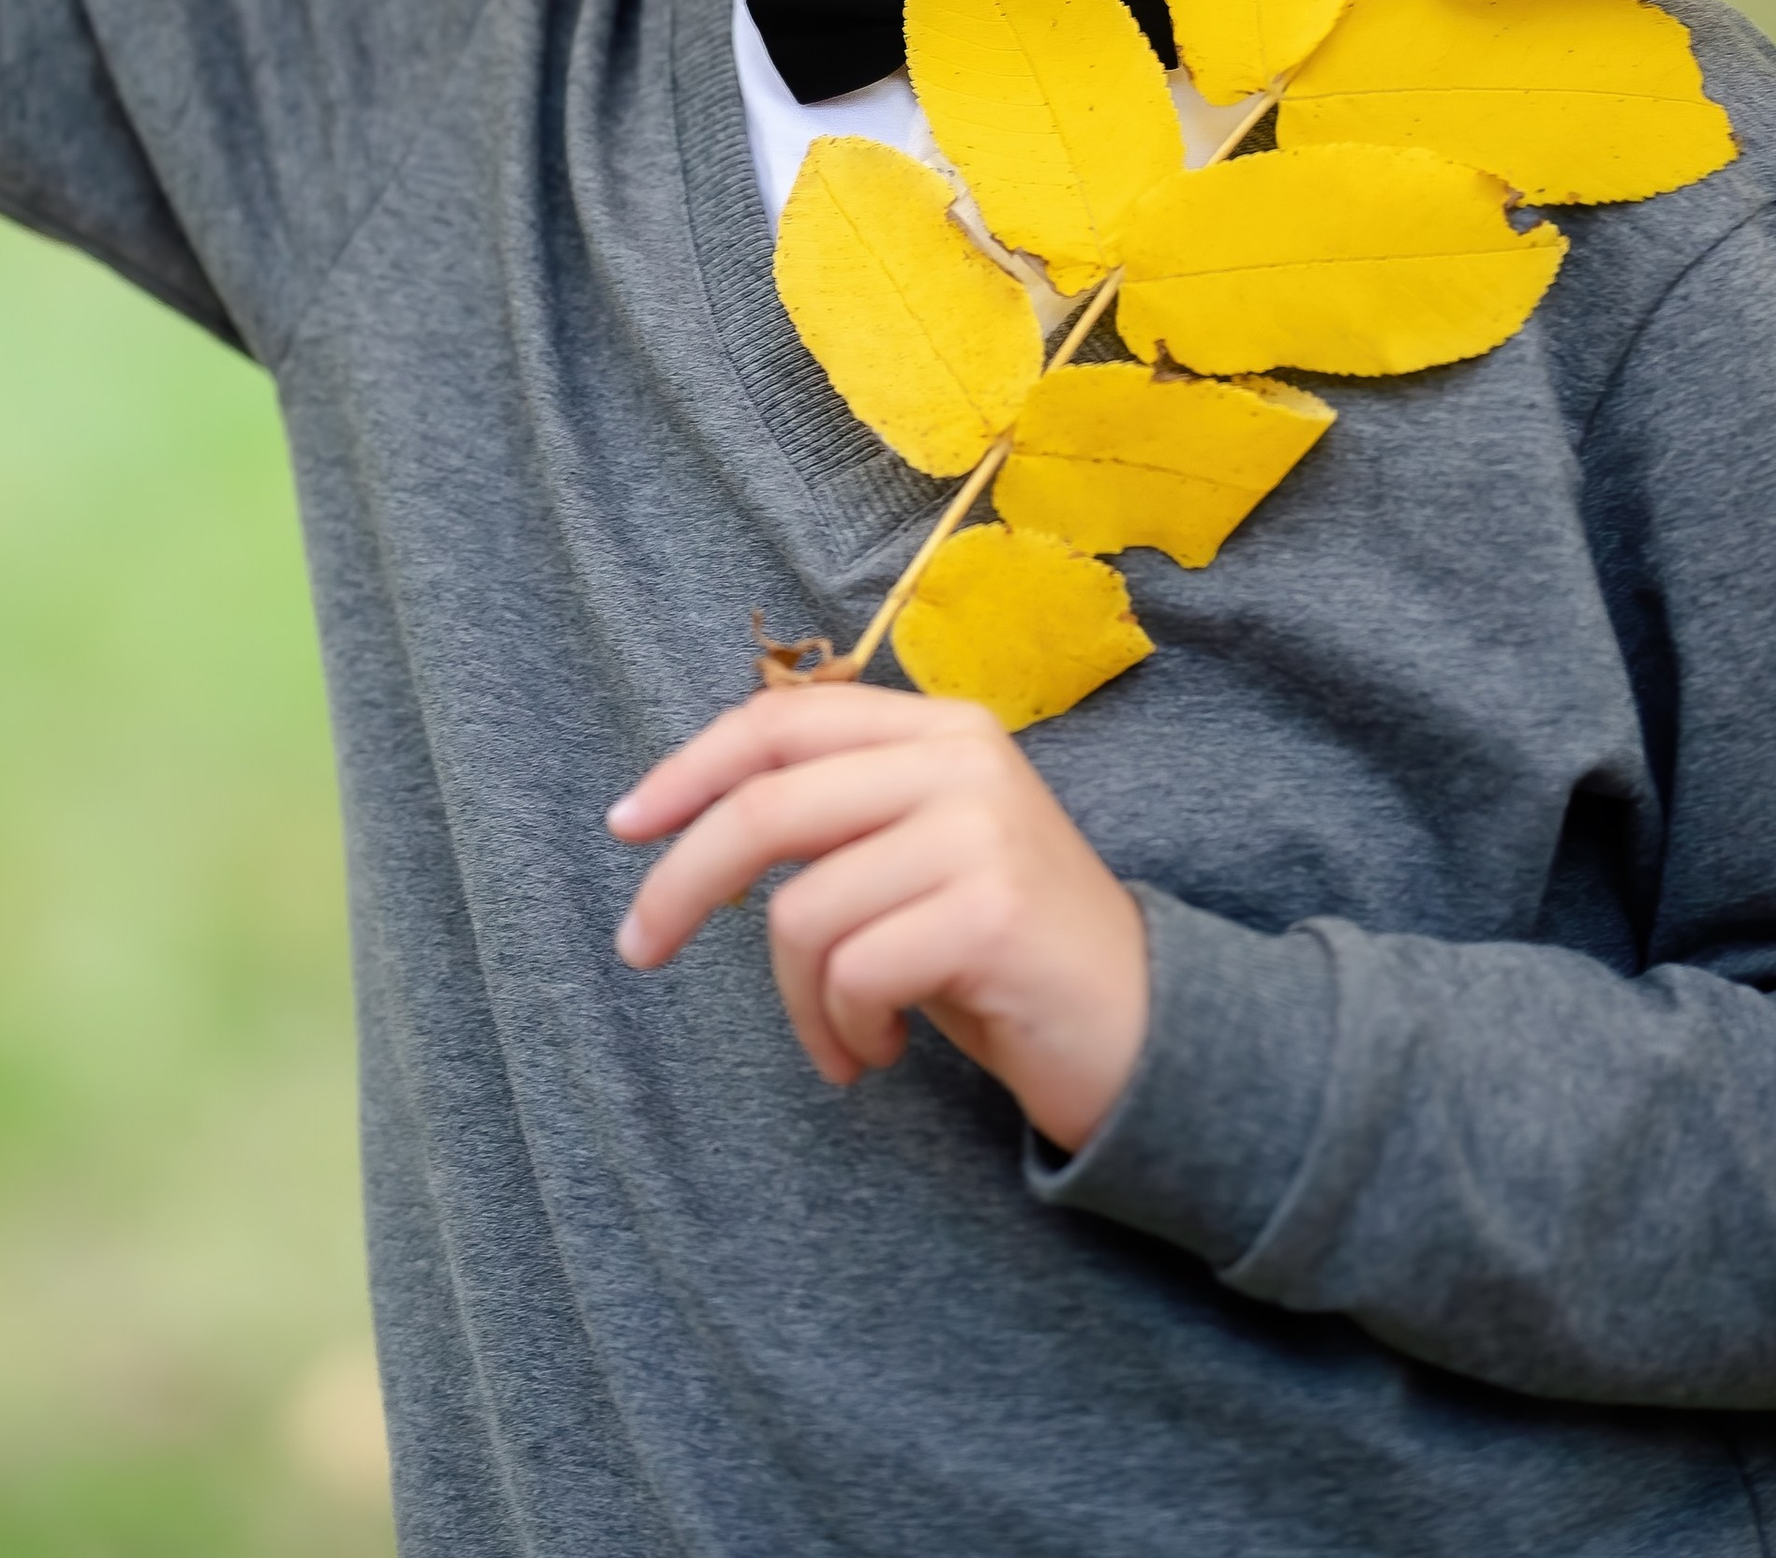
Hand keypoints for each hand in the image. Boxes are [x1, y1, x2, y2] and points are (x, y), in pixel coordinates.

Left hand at [608, 682, 1148, 1153]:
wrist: (1150, 1033)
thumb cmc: (1006, 952)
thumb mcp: (918, 855)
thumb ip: (839, 813)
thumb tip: (698, 814)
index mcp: (939, 727)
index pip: (780, 722)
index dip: (689, 768)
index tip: (625, 826)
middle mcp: (961, 759)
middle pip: (766, 807)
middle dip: (681, 885)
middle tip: (639, 950)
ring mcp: (980, 831)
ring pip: (802, 911)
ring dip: (799, 1001)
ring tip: (842, 1039)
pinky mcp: (990, 912)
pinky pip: (854, 972)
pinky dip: (845, 1030)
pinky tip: (882, 1054)